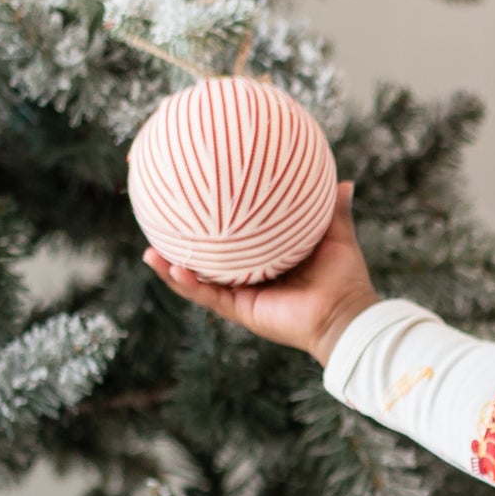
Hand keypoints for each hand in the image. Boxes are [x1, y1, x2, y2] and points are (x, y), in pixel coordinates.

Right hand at [145, 181, 380, 363]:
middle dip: (183, 246)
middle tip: (162, 222)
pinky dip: (187, 285)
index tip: (195, 202)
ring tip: (149, 251)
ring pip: (198, 281)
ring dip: (172, 269)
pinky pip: (208, 296)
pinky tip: (170, 268)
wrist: (344, 315)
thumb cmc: (344, 279)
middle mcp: (250, 279)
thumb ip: (334, 210)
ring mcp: (242, 296)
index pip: (233, 241)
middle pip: (208, 261)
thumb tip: (344, 180)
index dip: (214, 225)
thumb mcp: (336, 236)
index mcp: (265, 261)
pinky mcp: (241, 310)